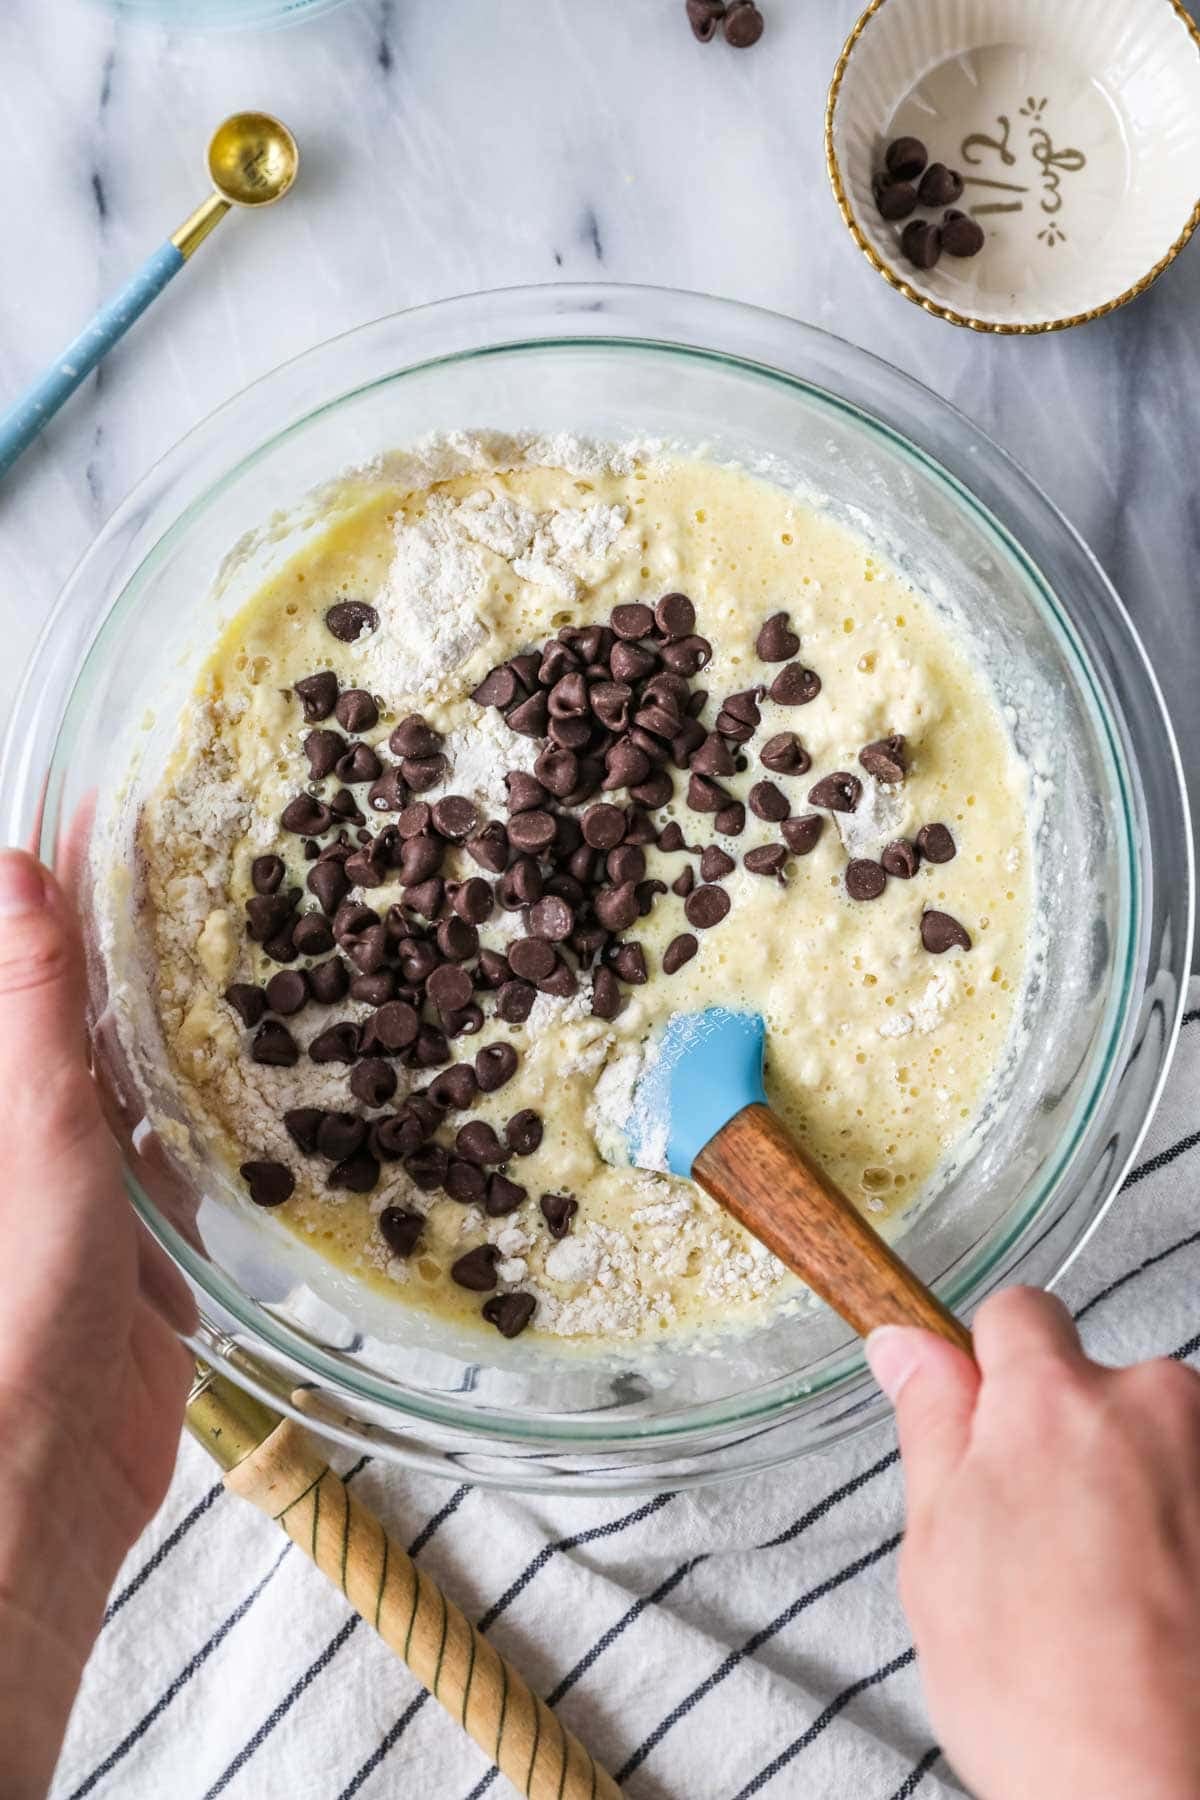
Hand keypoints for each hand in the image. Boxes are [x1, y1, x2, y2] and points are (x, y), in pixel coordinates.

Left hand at [0, 850, 194, 1797]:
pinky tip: (289, 1076)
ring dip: (200, 1022)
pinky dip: (235, 1118)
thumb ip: (31, 1010)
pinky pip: (200, 1156)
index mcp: (9, 1091)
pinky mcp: (153, 1238)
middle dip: (149, 941)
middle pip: (97, 1010)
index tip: (119, 807)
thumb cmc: (20, 1295)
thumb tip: (16, 866)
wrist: (47, 1464)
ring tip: (271, 942)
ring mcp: (98, 1181)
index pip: (37, 962)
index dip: (71, 882)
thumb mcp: (34, 1130)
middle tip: (227, 861)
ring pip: (155, 1076)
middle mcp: (43, 1123)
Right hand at [868, 1290, 1199, 1799]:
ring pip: (1153, 1443)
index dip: (989, 1371)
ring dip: (1129, 1489)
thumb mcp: (938, 1553)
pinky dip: (1179, 1531)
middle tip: (1034, 1542)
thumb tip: (905, 1347)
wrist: (1161, 1798)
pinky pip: (1195, 1492)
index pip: (1017, 1315)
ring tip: (1099, 1596)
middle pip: (1093, 1384)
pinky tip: (1155, 1611)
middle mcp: (1153, 1406)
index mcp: (1052, 1402)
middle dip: (1064, 1440)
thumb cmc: (1045, 1699)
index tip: (983, 1428)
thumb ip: (930, 1426)